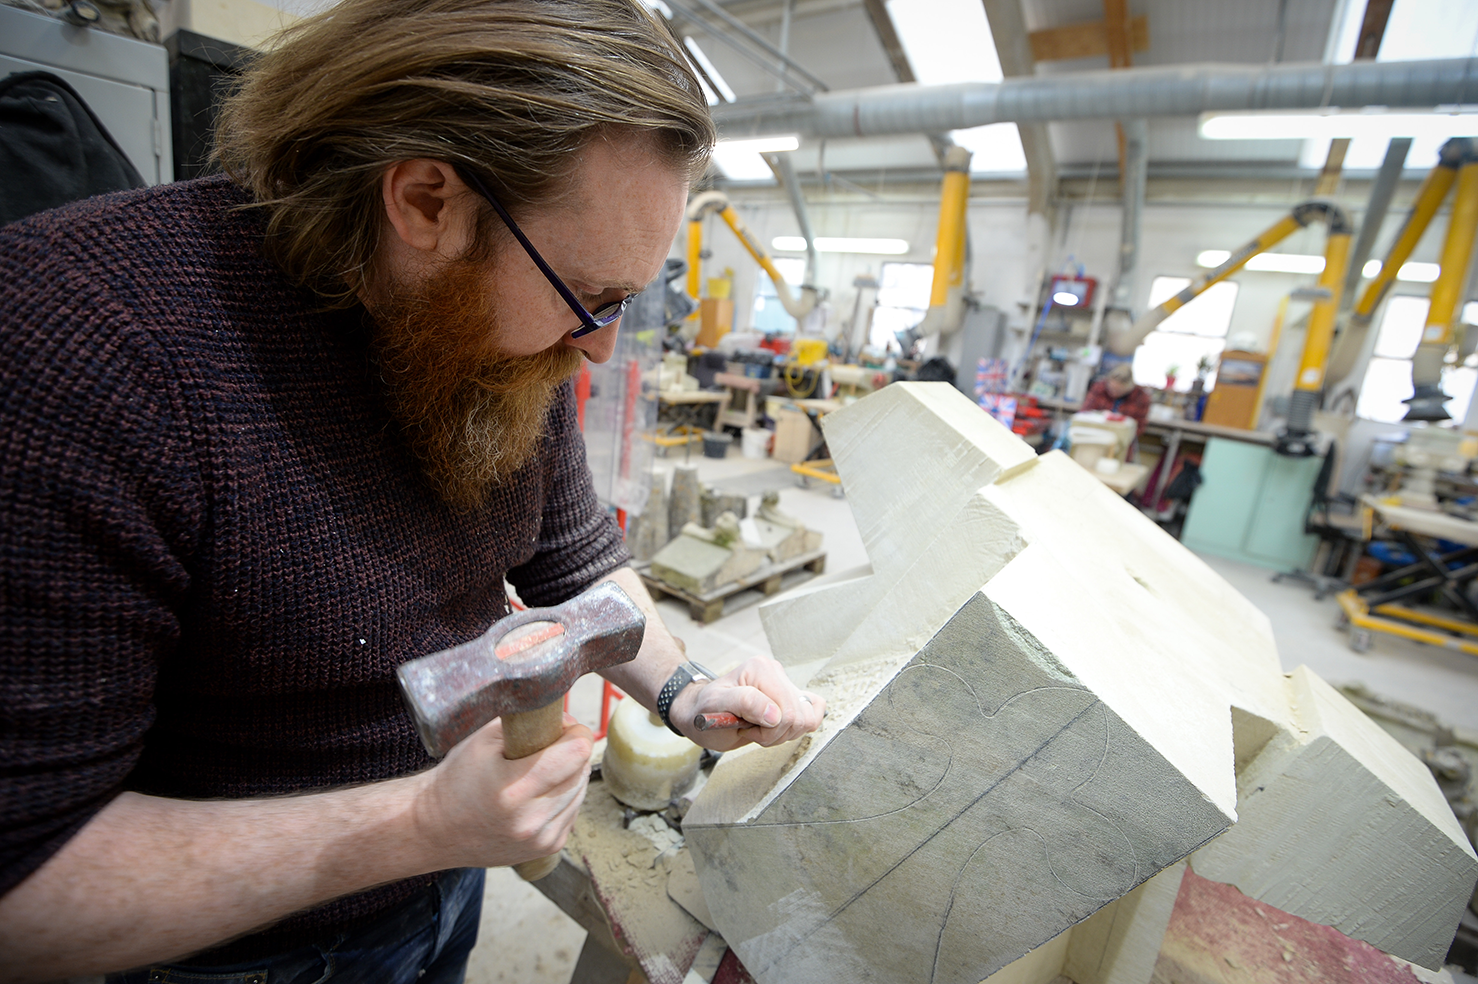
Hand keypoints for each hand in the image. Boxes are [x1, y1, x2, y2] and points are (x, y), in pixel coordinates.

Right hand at [412, 713, 592, 868]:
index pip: (576, 753)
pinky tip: (537, 794)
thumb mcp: (484, 739)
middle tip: (544, 748)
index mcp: (513, 789)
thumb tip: (567, 722)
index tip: (562, 728)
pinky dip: (563, 797)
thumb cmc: (457, 779)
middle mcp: (530, 819)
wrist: (436, 828)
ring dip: (568, 775)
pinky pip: (573, 809)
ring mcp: (541, 838)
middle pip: (581, 770)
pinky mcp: (548, 848)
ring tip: (537, 772)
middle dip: (570, 753)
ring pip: (581, 790)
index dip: (574, 732)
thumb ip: (527, 723)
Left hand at [671, 655, 824, 750]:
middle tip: (750, 730)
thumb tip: (775, 715)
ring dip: (782, 734)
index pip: (787, 711)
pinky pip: (814, 712)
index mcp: (760, 669)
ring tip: (758, 728)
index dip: (769, 730)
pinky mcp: (791, 696)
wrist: (700, 713)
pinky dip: (796, 729)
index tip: (745, 728)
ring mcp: (785, 684)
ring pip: (806, 720)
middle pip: (799, 717)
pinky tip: (775, 727)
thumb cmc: (704, 709)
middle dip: (774, 734)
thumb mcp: (716, 706)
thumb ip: (745, 703)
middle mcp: (776, 672)